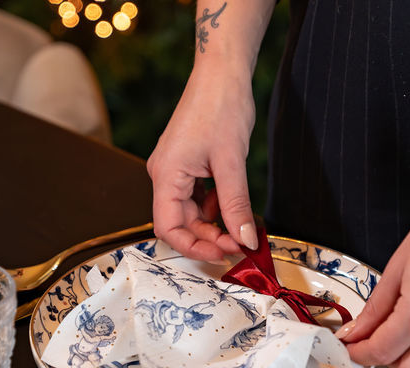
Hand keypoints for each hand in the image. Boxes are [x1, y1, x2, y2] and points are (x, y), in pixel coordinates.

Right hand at [147, 67, 258, 261]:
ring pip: (191, 212)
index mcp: (165, 174)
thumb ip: (236, 205)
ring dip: (215, 224)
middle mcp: (164, 174)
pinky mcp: (187, 164)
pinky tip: (233, 206)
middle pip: (180, 222)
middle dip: (210, 237)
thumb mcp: (232, 162)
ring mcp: (175, 170)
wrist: (221, 72)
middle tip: (241, 243)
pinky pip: (197, 197)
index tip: (223, 253)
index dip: (193, 246)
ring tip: (241, 227)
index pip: (167, 227)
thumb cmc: (220, 106)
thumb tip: (245, 240)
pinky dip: (216, 207)